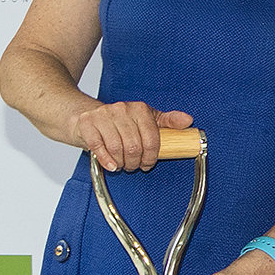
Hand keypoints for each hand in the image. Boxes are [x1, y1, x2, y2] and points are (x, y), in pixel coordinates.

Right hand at [73, 100, 191, 173]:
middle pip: (134, 146)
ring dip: (122, 163)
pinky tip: (111, 165)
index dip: (151, 156)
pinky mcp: (87, 123)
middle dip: (136, 162)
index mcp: (140, 109)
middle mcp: (121, 109)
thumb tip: (188, 120)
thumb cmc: (119, 121)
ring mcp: (102, 115)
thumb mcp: (147, 118)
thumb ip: (168, 121)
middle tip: (134, 166)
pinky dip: (106, 160)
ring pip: (117, 148)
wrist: (86, 116)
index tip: (148, 163)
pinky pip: (98, 146)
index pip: (151, 138)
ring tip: (123, 164)